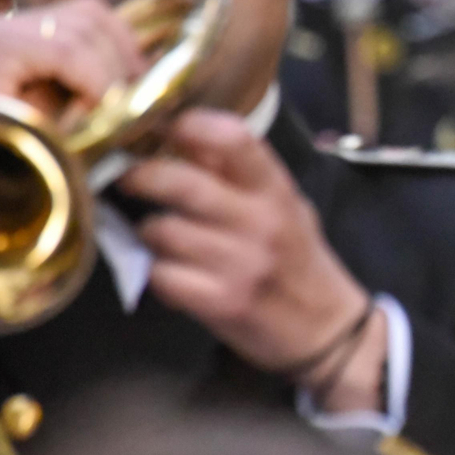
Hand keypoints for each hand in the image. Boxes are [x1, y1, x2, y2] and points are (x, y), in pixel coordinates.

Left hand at [0, 0, 145, 117]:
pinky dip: (118, 40)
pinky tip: (125, 68)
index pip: (66, 49)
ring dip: (122, 53)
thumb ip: (56, 119)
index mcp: (1, 45)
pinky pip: (97, 16)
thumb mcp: (12, 126)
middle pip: (87, 28)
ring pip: (97, 15)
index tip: (109, 113)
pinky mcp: (46, 18)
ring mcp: (31, 15)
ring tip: (127, 88)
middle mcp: (15, 21)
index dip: (98, 81)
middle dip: (113, 70)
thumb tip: (103, 116)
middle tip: (119, 106)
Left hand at [118, 108, 383, 409]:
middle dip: (142, 175)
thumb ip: (240, 175)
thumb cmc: (298, 259)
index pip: (235, 139)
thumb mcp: (284, 206)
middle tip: (127, 176)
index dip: (190, 125)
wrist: (326, 329)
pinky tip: (172, 273)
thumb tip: (183, 137)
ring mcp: (239, 264)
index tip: (163, 125)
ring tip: (161, 235)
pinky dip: (159, 273)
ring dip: (150, 231)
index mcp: (277, 191)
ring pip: (162, 230)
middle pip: (183, 183)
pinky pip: (162, 275)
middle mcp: (260, 222)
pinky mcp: (220, 303)